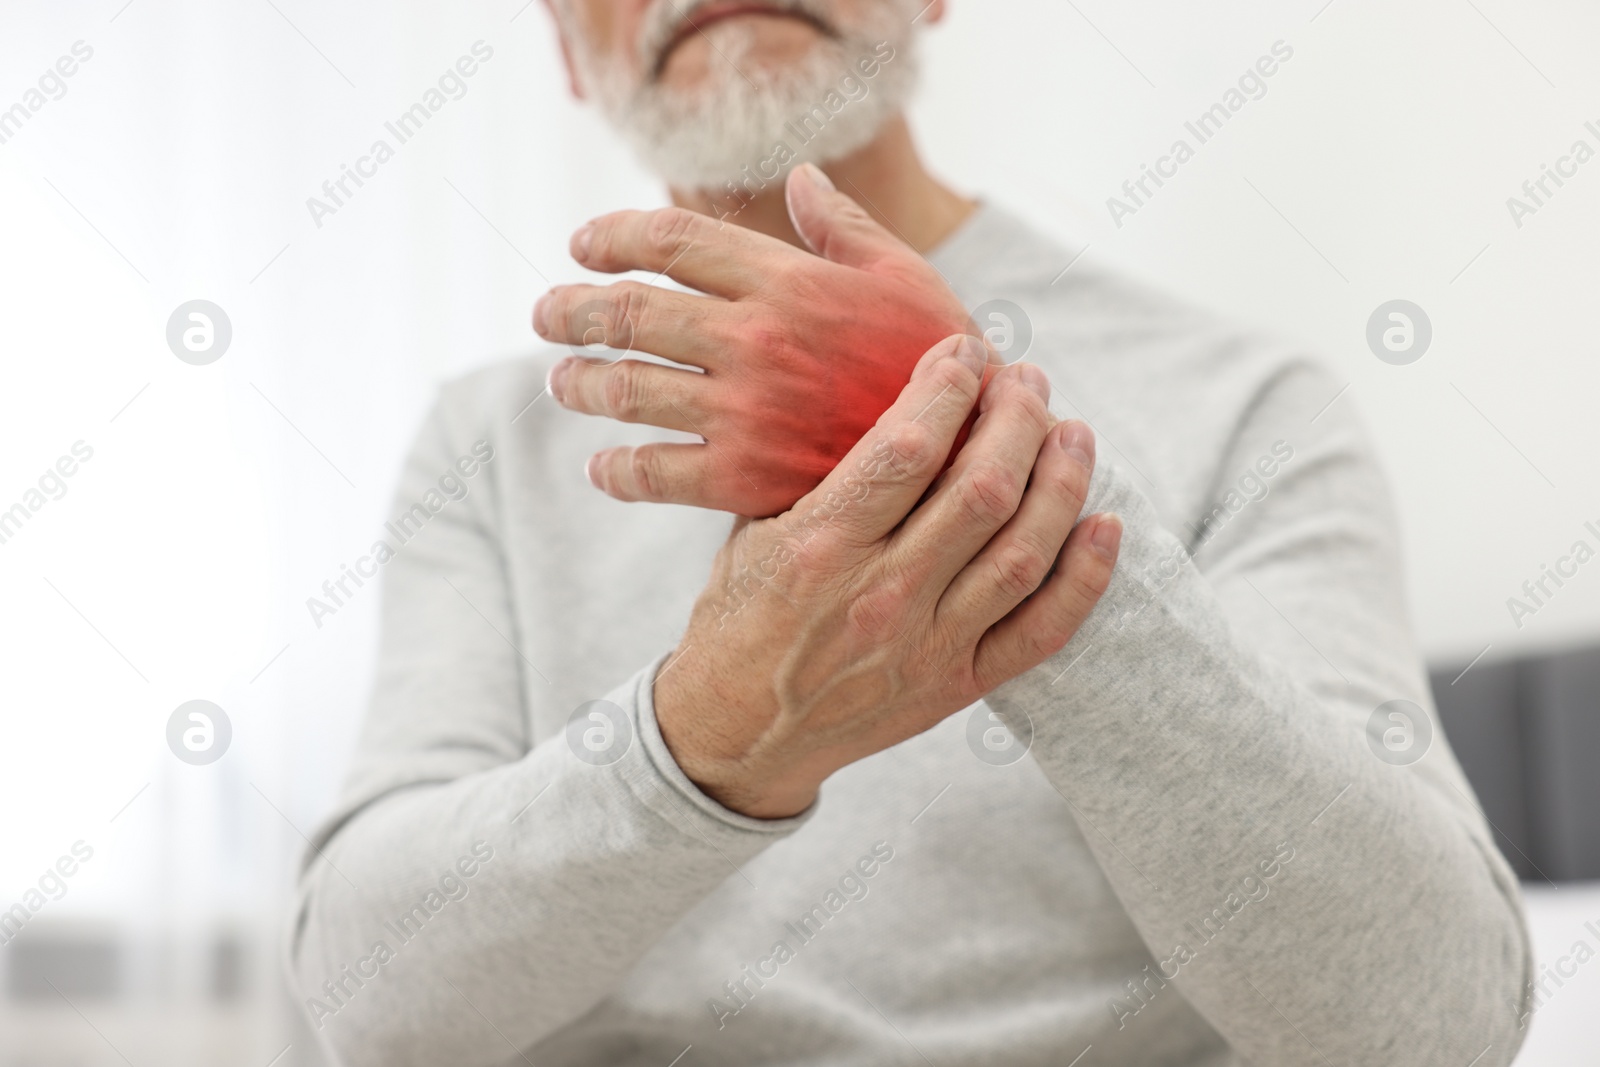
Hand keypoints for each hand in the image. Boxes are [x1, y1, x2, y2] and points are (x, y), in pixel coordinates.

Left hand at [532, 164, 985, 516]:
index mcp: (788, 279)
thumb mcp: (905, 278)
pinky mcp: (747, 478)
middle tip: (546, 313)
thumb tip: (799, 177)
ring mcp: (746, 409)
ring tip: (563, 381)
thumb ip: (844, 227)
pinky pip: (655, 472)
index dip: (614, 235)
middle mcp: (756, 338)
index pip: (671, 239)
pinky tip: (603, 469)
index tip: (582, 245)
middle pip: (630, 309)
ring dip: (581, 381)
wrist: (977, 459)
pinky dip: (617, 472)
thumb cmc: (944, 361)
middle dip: (572, 308)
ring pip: (628, 387)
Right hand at [653, 334, 1121, 818]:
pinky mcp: (957, 685)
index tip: (966, 350)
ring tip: (1072, 432)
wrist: (736, 735)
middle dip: (1017, 418)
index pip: (906, 448)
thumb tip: (893, 396)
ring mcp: (927, 644)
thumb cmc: (739, 617)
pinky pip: (1042, 630)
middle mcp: (882, 594)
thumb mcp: (753, 531)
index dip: (949, 387)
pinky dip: (1084, 577)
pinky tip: (1104, 525)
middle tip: (1027, 380)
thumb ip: (816, 471)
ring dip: (1061, 481)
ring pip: (1023, 551)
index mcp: (821, 545)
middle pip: (982, 489)